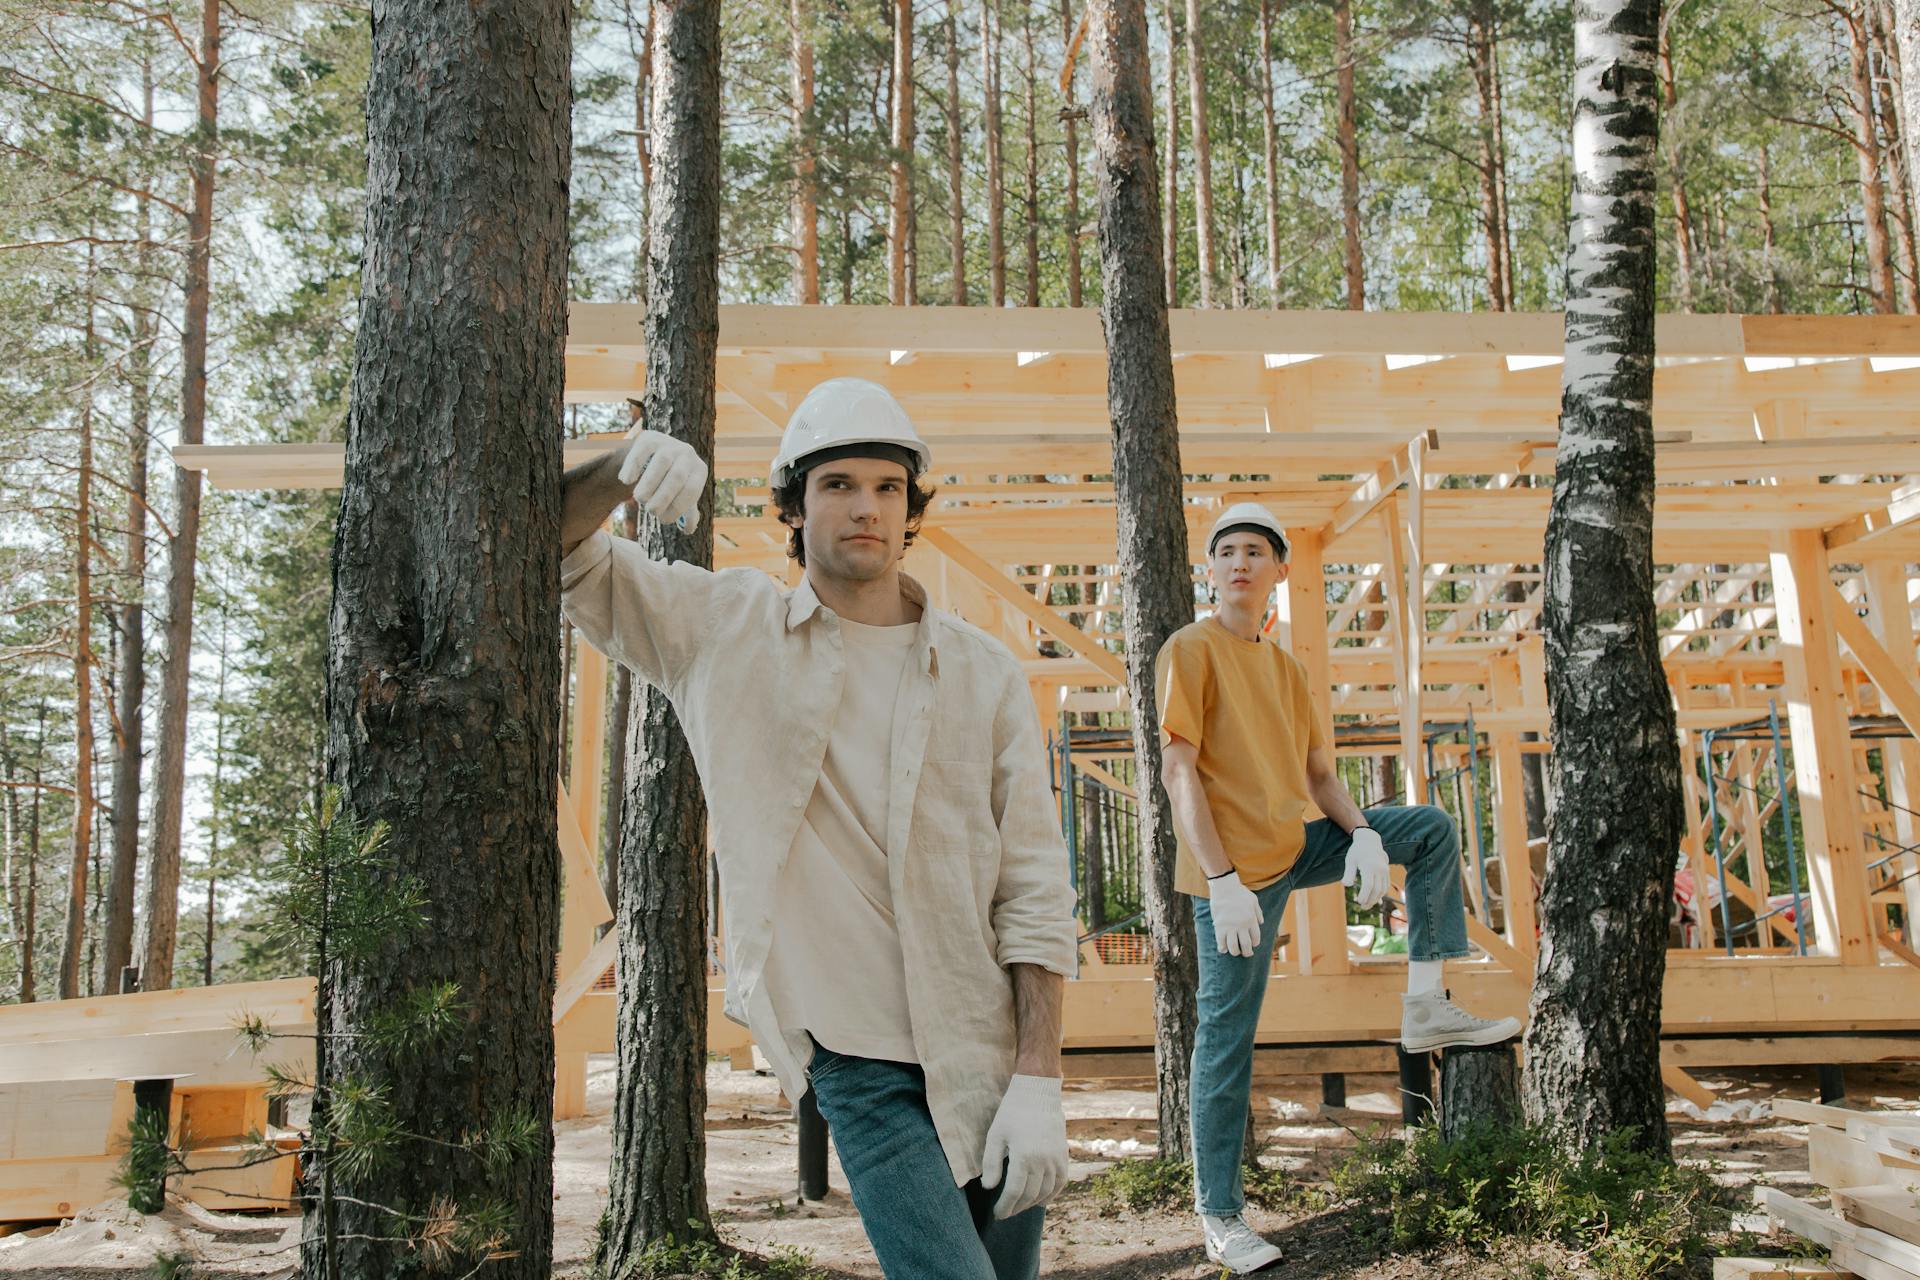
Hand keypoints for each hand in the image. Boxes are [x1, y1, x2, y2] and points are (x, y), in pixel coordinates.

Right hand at [617, 430, 706, 531]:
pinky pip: (641, 452)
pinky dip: (633, 467)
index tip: (663, 520)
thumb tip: (689, 529)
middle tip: (650, 511)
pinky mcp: (649, 437)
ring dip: (649, 485)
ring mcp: (669, 443)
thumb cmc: (668, 482)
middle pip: (676, 477)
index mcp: (699, 470)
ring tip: (640, 499)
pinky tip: (626, 481)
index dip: (677, 508)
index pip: (691, 491)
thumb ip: (687, 513)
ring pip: (661, 463)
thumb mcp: (680, 496)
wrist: (650, 458)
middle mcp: (688, 453)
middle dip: (662, 498)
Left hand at [979, 1074, 1068, 1219]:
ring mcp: (1056, 1159)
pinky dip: (1052, 1194)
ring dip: (1032, 1204)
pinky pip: (1061, 1182)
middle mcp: (1043, 1160)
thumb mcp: (995, 1135)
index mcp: (1024, 1156)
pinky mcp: (1064, 1155)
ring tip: (1019, 1207)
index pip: (1014, 1192)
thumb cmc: (1012, 1112)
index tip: (997, 1214)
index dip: (1005, 1206)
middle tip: (1006, 1212)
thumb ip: (991, 1163)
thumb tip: (989, 1188)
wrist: (1038, 1093)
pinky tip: (1041, 1200)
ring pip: (1046, 1192)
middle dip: (1016, 1208)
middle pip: (1030, 1195)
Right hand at [1207, 870, 1262, 956]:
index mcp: (1251, 920)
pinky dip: (1222, 948)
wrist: (1225, 887)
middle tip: (1246, 954)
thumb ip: (1258, 912)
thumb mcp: (1253, 900)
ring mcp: (1230, 926)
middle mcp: (1242, 925)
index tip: (1252, 944)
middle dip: (1247, 952)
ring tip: (1235, 952)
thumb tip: (1261, 922)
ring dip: (1235, 952)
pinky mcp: (1220, 926)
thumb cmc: (1239, 892)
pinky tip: (1223, 949)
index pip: (1256, 938)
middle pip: (1245, 945)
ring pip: (1233, 946)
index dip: (1255, 944)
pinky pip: (1221, 941)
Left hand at [1343, 826, 1388, 909]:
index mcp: (1369, 866)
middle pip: (1377, 889)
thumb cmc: (1357, 851)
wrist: (1370, 842)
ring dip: (1376, 899)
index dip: (1364, 895)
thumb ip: (1348, 873)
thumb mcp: (1350, 860)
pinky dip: (1380, 894)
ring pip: (1383, 889)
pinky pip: (1386, 886)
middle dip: (1370, 900)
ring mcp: (1385, 871)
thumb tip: (1345, 885)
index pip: (1368, 885)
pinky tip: (1374, 900)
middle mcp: (1379, 869)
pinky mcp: (1387, 872)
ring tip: (1367, 905)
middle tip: (1362, 907)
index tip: (1359, 902)